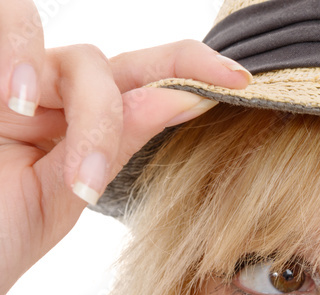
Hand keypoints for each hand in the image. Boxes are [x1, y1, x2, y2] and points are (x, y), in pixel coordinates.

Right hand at [0, 0, 251, 294]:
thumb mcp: (65, 194)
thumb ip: (117, 144)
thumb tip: (185, 97)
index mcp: (79, 124)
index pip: (142, 83)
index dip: (192, 69)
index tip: (242, 82)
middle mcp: (48, 94)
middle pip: (114, 66)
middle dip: (153, 89)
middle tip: (157, 134)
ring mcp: (12, 80)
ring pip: (77, 58)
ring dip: (91, 111)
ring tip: (74, 178)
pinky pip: (7, 21)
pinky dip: (18, 58)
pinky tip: (15, 107)